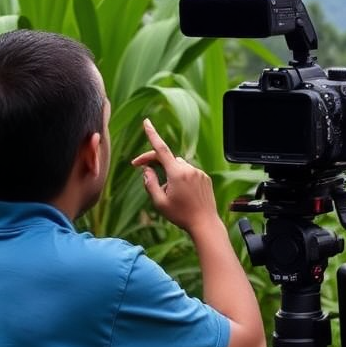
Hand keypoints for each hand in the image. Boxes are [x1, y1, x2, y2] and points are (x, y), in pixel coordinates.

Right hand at [131, 119, 219, 234]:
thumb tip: (147, 170)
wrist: (205, 223)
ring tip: (170, 194)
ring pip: (178, 166)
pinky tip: (183, 195)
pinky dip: (182, 178)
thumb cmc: (181, 215)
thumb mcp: (159, 202)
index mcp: (176, 173)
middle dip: (154, 162)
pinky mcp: (204, 177)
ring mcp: (198, 172)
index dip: (152, 134)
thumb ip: (149, 183)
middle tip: (140, 169)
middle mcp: (188, 169)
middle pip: (167, 158)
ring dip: (169, 174)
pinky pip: (189, 172)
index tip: (146, 122)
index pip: (161, 149)